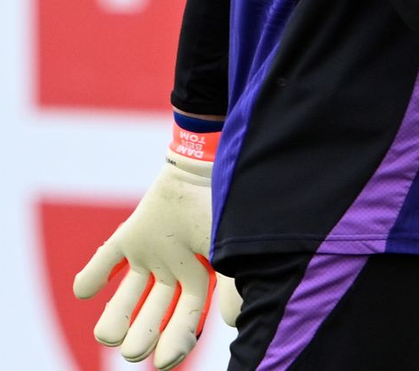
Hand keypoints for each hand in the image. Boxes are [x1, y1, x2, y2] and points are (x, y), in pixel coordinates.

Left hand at [73, 123, 237, 368]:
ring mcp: (150, 254)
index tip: (164, 361)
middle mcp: (173, 271)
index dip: (175, 345)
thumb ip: (236, 283)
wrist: (205, 162)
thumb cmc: (225, 205)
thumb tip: (234, 322)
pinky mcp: (130, 236)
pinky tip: (87, 290)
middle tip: (136, 348)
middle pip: (152, 319)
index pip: (186, 323)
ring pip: (125, 301)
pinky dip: (90, 280)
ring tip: (108, 334)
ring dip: (114, 322)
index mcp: (200, 277)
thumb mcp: (233, 246)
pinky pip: (104, 263)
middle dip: (142, 339)